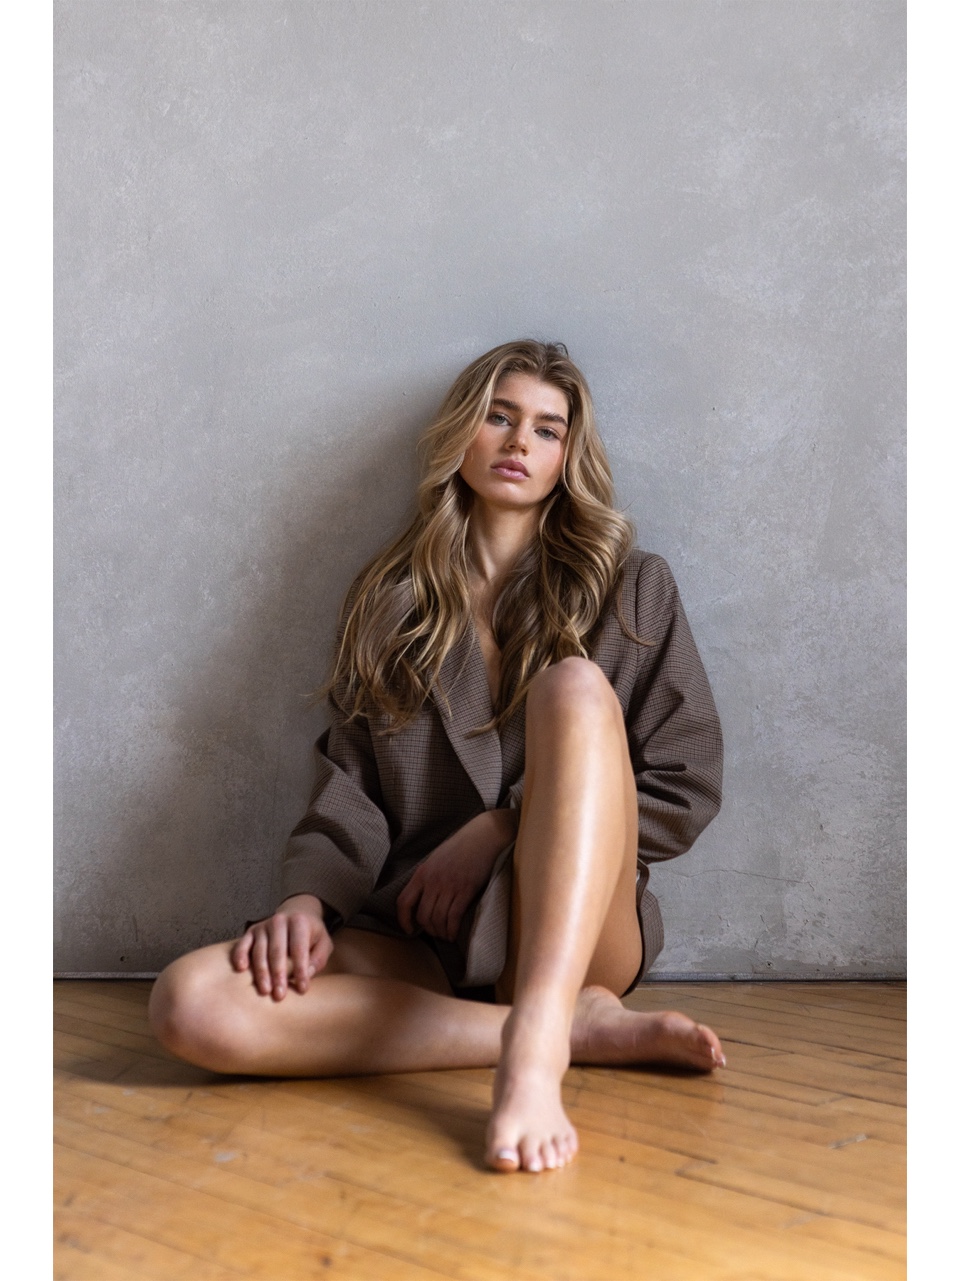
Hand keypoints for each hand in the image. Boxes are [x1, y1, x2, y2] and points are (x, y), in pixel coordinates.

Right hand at [229, 894, 333, 1000]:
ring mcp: (263, 926)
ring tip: (265, 991)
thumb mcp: (323, 943)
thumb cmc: (311, 935)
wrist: (296, 913)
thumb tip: (308, 973)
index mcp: (299, 922)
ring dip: (261, 972)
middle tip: (279, 995)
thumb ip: (319, 958)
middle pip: (277, 951)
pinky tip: (241, 969)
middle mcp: (279, 921)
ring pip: (259, 951)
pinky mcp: (251, 931)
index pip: (299, 949)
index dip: (301, 970)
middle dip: (278, 974)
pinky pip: (243, 944)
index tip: (302, 989)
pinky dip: (240, 955)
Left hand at [396, 809, 517, 942]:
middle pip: (423, 915)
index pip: (403, 902)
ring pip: (438, 919)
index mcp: (422, 873)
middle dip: (428, 929)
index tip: (409, 929)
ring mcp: (449, 885)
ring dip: (440, 932)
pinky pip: (454, 916)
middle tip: (435, 933)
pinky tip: (453, 933)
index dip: (403, 920)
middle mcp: (433, 881)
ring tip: (445, 936)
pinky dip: (452, 929)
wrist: (482, 837)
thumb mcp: (436, 860)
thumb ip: (428, 878)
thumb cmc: (461, 847)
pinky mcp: (466, 889)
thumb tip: (424, 899)